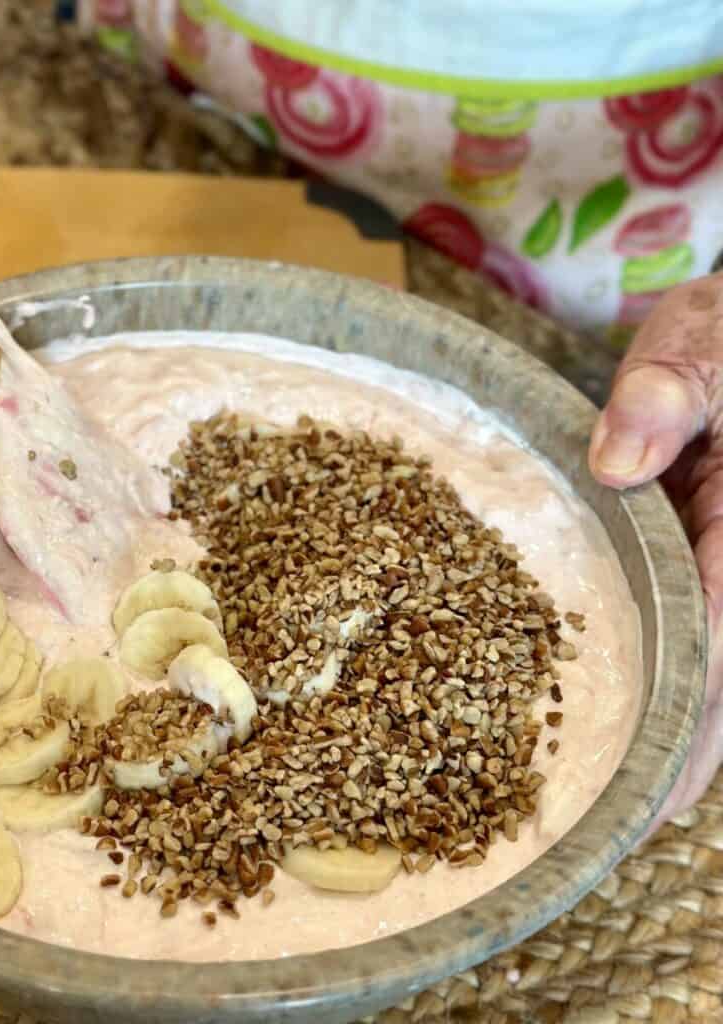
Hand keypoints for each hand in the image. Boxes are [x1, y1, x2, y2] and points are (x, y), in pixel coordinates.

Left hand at [589, 271, 722, 827]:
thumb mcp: (706, 340)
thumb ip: (671, 389)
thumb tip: (616, 460)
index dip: (693, 727)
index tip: (652, 798)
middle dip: (675, 758)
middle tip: (607, 825)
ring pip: (713, 673)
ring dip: (667, 734)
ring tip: (596, 792)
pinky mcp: (707, 566)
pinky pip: (690, 636)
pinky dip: (659, 681)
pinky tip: (608, 710)